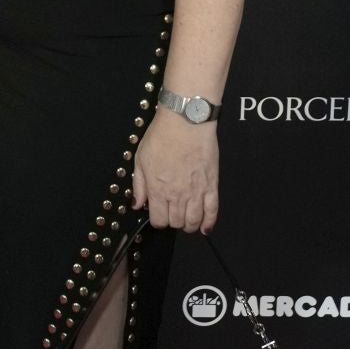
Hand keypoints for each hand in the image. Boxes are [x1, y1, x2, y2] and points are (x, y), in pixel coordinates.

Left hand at [132, 108, 218, 232]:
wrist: (186, 121)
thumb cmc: (162, 136)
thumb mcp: (140, 159)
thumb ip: (138, 185)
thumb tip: (137, 204)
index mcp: (158, 190)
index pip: (158, 220)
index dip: (157, 220)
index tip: (158, 214)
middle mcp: (177, 195)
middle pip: (176, 223)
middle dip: (173, 221)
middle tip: (172, 213)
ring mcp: (196, 192)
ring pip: (193, 221)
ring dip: (189, 225)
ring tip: (187, 221)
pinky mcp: (211, 185)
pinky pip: (212, 211)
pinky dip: (209, 222)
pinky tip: (205, 227)